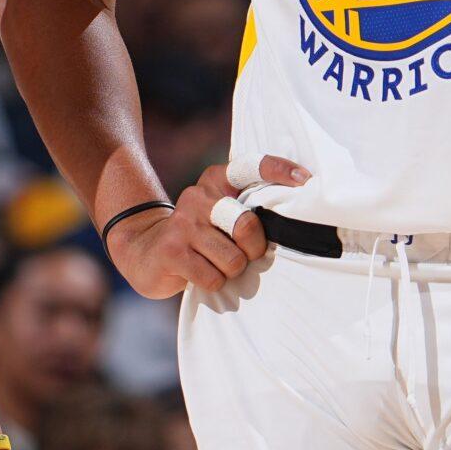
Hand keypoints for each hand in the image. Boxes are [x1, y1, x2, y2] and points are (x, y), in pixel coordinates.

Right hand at [106, 155, 305, 299]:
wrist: (145, 250)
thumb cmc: (200, 236)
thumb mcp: (221, 213)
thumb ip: (250, 209)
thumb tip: (294, 223)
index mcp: (215, 181)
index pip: (250, 166)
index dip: (278, 170)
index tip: (305, 180)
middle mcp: (199, 196)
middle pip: (247, 226)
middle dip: (254, 249)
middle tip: (244, 254)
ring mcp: (183, 223)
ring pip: (234, 259)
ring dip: (231, 271)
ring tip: (215, 263)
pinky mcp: (172, 251)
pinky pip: (213, 278)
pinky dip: (213, 283)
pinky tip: (199, 274)